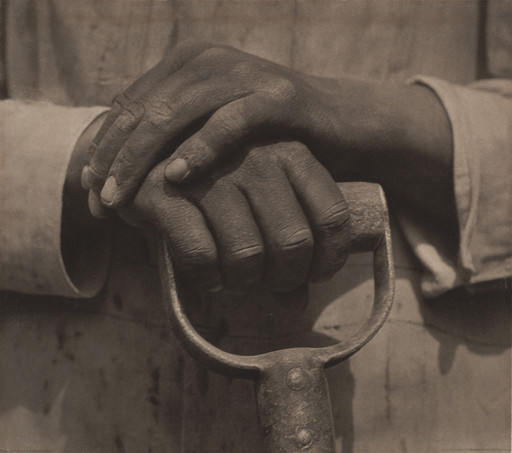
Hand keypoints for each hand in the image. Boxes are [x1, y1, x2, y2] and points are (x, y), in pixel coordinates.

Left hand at [83, 41, 369, 213]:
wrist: (341, 128)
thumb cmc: (271, 141)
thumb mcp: (215, 137)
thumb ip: (176, 141)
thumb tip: (129, 176)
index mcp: (188, 67)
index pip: (130, 107)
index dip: (105, 149)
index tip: (91, 193)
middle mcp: (209, 62)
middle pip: (144, 110)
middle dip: (114, 159)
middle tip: (99, 203)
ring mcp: (243, 74)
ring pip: (175, 113)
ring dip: (142, 158)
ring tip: (120, 198)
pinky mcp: (277, 96)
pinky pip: (229, 122)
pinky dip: (200, 149)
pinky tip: (176, 177)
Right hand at [118, 141, 350, 292]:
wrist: (145, 156)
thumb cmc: (217, 185)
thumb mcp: (260, 200)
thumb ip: (285, 241)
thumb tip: (298, 302)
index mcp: (289, 151)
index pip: (332, 216)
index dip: (328, 259)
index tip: (311, 276)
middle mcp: (254, 154)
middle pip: (292, 243)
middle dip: (284, 279)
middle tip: (267, 282)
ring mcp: (209, 170)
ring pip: (246, 254)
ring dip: (242, 281)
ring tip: (234, 278)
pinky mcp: (165, 191)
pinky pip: (201, 254)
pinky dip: (206, 277)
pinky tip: (206, 275)